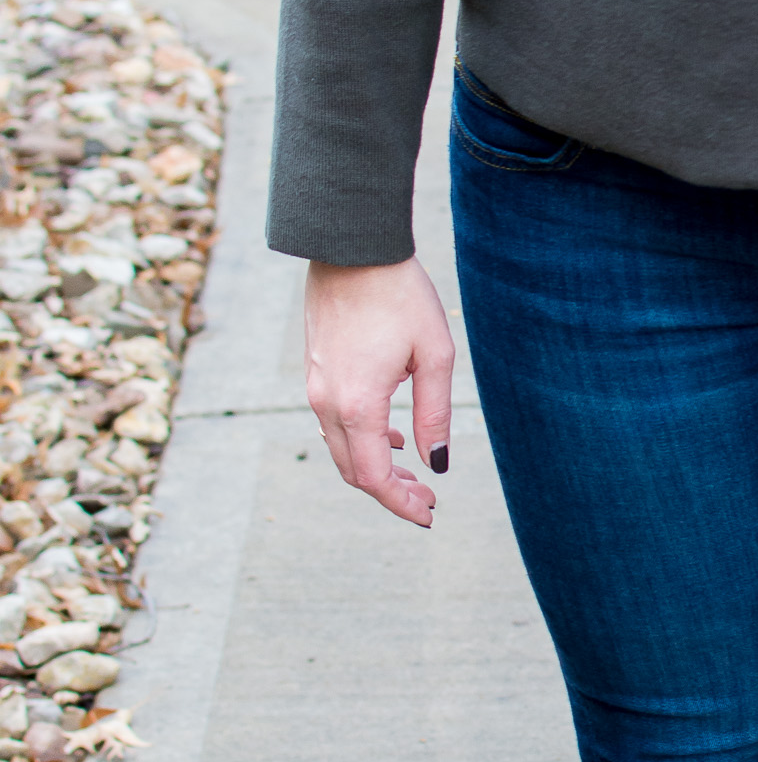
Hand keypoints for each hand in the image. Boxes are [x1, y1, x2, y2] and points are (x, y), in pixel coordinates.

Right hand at [304, 256, 454, 526]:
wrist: (352, 246)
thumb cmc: (400, 295)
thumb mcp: (435, 356)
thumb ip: (434, 415)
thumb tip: (437, 464)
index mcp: (358, 404)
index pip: (373, 478)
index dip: (400, 504)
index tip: (428, 515)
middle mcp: (328, 402)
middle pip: (353, 472)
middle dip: (390, 492)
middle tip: (428, 499)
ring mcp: (316, 387)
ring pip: (342, 450)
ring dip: (376, 468)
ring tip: (414, 473)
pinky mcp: (316, 372)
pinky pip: (335, 424)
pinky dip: (363, 442)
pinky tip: (392, 437)